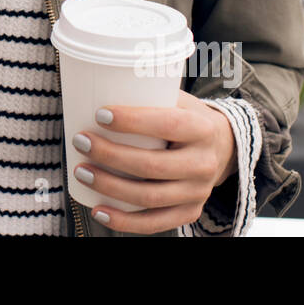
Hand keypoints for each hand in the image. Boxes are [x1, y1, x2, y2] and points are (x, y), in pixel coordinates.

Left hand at [71, 90, 236, 233]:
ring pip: (149, 197)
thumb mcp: (177, 99)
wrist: (222, 147)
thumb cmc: (186, 117)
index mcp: (201, 129)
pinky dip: (123, 221)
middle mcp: (203, 163)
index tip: (99, 114)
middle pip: (152, 165)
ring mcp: (197, 192)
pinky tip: (98, 211)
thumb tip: (96, 81)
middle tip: (80, 142)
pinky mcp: (189, 212)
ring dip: (109, 187)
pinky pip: (154, 223)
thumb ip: (148, 93)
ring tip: (81, 172)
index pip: (167, 125)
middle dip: (110, 156)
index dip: (132, 121)